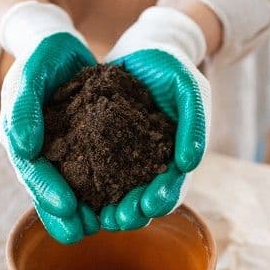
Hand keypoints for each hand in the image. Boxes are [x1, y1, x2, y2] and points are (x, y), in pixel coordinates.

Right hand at [0, 1, 99, 243]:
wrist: (60, 48)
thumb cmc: (41, 59)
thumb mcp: (29, 75)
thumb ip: (23, 108)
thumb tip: (23, 147)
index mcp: (21, 143)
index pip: (32, 173)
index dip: (46, 192)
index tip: (66, 208)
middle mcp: (40, 156)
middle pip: (51, 192)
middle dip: (67, 215)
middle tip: (86, 232)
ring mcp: (63, 155)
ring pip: (75, 189)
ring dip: (91, 209)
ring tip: (113, 222)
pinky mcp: (85, 150)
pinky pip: (97, 174)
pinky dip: (111, 188)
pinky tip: (131, 198)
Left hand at [101, 7, 211, 230]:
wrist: (143, 49)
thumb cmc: (174, 70)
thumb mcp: (190, 90)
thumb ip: (195, 124)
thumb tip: (189, 163)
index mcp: (174, 158)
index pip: (171, 186)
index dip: (162, 198)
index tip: (151, 205)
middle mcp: (148, 164)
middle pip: (141, 198)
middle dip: (132, 212)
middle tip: (118, 220)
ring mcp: (123, 157)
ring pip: (115, 191)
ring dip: (107, 207)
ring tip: (98, 217)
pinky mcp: (98, 145)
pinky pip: (91, 169)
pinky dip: (85, 184)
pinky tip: (74, 192)